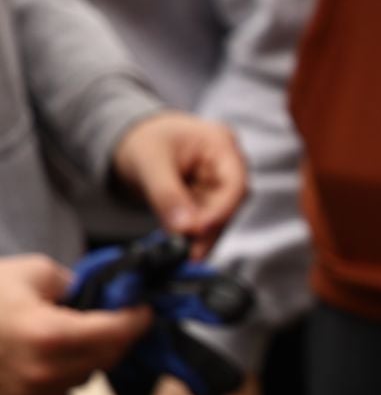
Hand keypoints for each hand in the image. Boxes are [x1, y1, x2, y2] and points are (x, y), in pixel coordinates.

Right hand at [0, 254, 149, 394]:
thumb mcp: (31, 272)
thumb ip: (75, 283)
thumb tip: (102, 295)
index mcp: (49, 334)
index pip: (117, 332)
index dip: (137, 318)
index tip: (143, 308)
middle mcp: (45, 370)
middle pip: (109, 356)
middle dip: (120, 335)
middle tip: (119, 315)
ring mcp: (33, 392)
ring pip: (90, 374)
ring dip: (95, 354)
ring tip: (81, 330)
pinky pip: (67, 389)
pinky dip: (72, 369)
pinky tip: (57, 351)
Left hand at [111, 112, 247, 256]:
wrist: (131, 140)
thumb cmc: (144, 139)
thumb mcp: (148, 161)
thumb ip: (166, 194)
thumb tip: (184, 228)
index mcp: (220, 145)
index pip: (234, 185)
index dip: (221, 211)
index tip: (198, 231)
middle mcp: (227, 167)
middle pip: (229, 205)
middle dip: (209, 230)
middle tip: (189, 253)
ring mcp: (219, 185)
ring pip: (219, 219)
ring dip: (203, 239)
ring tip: (185, 255)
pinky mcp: (208, 201)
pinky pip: (206, 223)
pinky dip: (195, 237)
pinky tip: (184, 249)